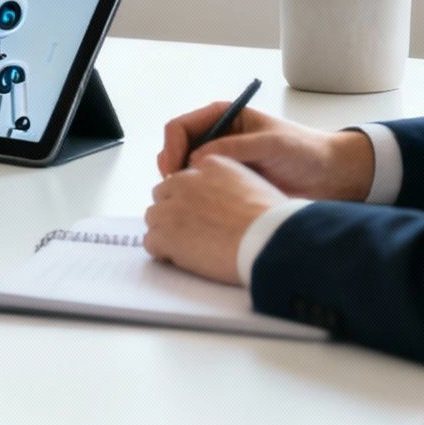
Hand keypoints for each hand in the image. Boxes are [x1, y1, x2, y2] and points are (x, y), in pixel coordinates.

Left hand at [143, 155, 288, 285]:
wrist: (270, 242)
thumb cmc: (272, 221)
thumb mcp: (253, 185)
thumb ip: (230, 184)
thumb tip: (221, 201)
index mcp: (210, 164)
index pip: (185, 177)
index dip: (192, 198)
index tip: (203, 213)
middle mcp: (186, 180)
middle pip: (164, 194)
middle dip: (175, 212)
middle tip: (194, 233)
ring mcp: (171, 207)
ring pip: (154, 217)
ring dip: (167, 232)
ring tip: (191, 248)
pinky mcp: (165, 234)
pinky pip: (151, 242)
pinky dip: (163, 253)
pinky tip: (184, 259)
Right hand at [158, 102, 373, 200]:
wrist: (330, 175)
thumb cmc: (305, 151)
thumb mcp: (270, 144)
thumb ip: (234, 147)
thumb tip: (197, 159)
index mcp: (223, 117)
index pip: (180, 127)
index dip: (172, 147)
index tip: (175, 170)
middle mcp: (217, 136)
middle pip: (175, 148)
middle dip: (171, 167)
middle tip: (175, 189)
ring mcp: (221, 160)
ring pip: (184, 170)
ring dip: (180, 183)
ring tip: (188, 199)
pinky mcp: (228, 181)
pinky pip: (200, 187)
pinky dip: (194, 195)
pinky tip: (202, 207)